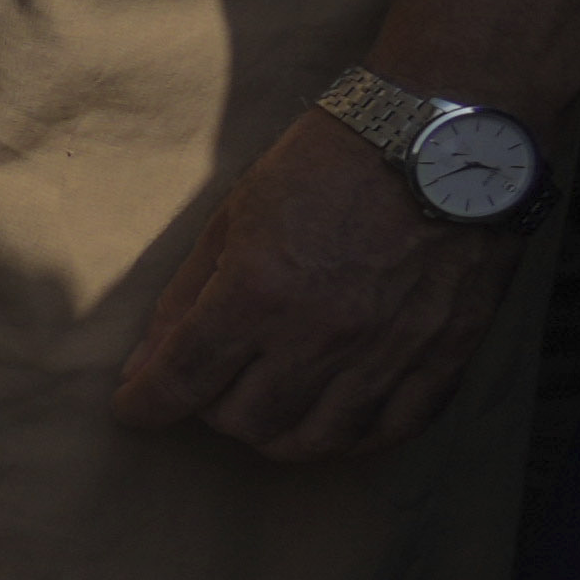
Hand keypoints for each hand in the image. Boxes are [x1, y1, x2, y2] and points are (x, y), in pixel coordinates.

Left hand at [111, 103, 508, 471]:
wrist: (443, 139)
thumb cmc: (328, 165)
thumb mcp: (234, 217)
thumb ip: (186, 297)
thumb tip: (146, 364)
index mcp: (257, 295)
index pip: (181, 383)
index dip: (144, 404)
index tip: (135, 407)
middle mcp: (320, 335)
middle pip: (244, 422)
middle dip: (214, 410)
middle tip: (218, 385)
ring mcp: (386, 352)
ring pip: (313, 440)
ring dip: (278, 433)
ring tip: (271, 407)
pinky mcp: (444, 354)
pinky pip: (393, 430)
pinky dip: (355, 437)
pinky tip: (337, 422)